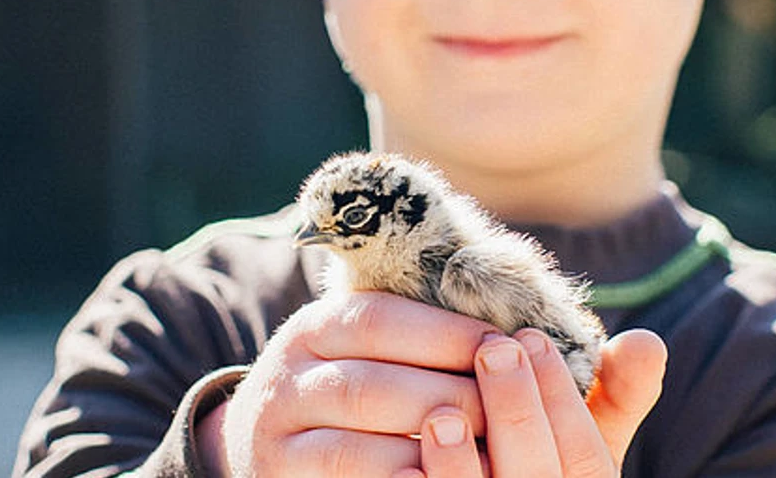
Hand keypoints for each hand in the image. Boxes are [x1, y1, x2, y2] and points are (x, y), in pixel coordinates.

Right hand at [208, 292, 502, 476]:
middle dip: (445, 399)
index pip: (378, 320)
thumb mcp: (361, 351)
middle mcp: (286, 379)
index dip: (444, 333)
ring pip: (352, 450)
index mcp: (314, 329)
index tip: (502, 344)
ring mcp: (277, 438)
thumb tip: (508, 339)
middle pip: (370, 387)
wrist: (266, 444)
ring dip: (425, 456)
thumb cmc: (344, 393)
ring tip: (485, 456)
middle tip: (501, 411)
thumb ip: (415, 341)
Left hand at [404, 328, 666, 477]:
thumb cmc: (531, 467)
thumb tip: (646, 340)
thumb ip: (615, 397)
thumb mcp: (576, 443)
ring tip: (443, 414)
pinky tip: (403, 472)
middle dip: (517, 414)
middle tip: (493, 350)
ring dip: (462, 468)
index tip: (531, 336)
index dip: (563, 398)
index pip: (586, 458)